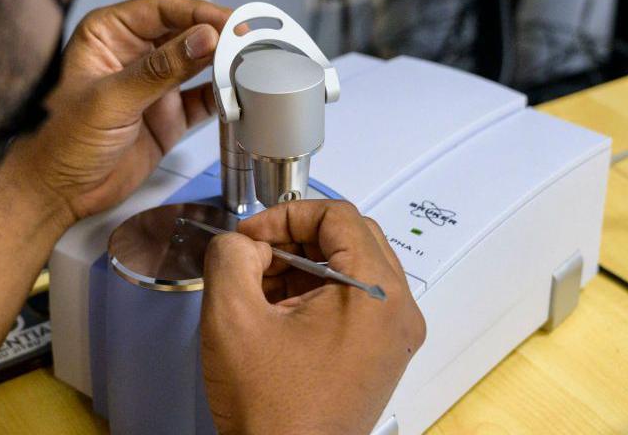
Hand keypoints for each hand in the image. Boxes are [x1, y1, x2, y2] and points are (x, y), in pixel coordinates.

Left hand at [15, 0, 231, 220]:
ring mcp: (153, 85)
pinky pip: (202, 100)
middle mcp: (133, 53)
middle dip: (219, 37)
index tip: (230, 22)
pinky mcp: (167, 116)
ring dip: (225, 65)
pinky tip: (240, 95)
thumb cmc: (62, 140)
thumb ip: (160, 69)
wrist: (58, 193)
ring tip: (254, 65)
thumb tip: (203, 38)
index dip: (199, 13)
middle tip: (251, 42)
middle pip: (186, 33)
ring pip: (199, 64)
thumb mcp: (111, 99)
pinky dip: (223, 98)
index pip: (163, 10)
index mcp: (108, 34)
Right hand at [200, 200, 425, 434]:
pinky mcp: (380, 354)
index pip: (338, 215)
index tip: (253, 236)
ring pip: (350, 267)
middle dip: (295, 238)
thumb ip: (231, 257)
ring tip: (261, 290)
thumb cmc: (274, 413)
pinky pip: (353, 300)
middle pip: (350, 237)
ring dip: (302, 266)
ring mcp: (392, 336)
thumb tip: (241, 242)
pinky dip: (315, 293)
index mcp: (375, 295)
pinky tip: (277, 314)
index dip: (286, 215)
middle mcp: (396, 312)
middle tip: (256, 255)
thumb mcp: (233, 318)